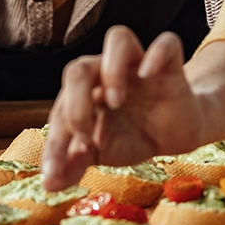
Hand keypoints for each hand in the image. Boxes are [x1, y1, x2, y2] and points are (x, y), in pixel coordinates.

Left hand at [41, 26, 206, 190]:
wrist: (175, 136)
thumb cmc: (132, 137)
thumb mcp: (102, 155)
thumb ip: (75, 165)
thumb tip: (49, 185)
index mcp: (85, 94)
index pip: (61, 109)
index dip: (55, 143)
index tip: (53, 173)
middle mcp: (106, 74)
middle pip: (80, 68)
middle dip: (75, 103)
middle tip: (85, 133)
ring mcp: (138, 66)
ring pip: (118, 39)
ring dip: (112, 70)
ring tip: (115, 101)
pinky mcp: (169, 65)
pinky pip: (165, 43)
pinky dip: (156, 55)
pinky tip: (148, 74)